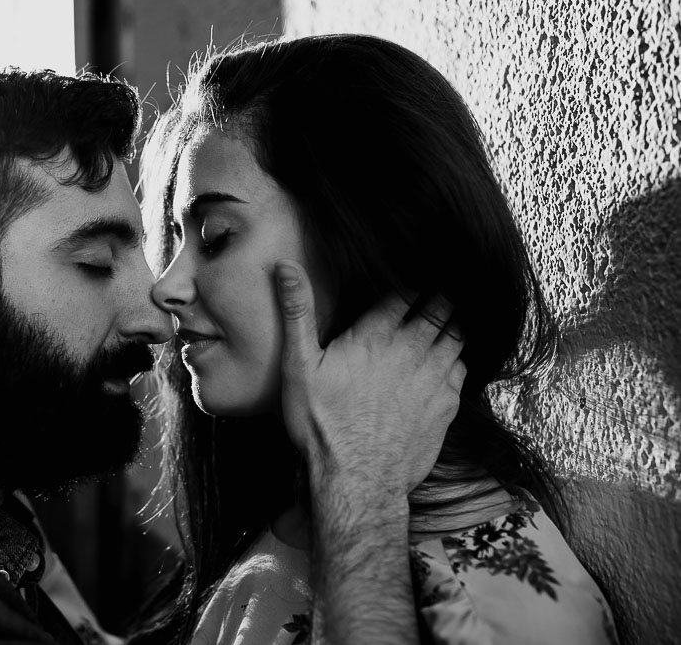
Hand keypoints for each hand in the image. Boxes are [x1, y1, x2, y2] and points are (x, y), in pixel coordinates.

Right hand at [274, 260, 464, 503]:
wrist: (356, 480)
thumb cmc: (322, 424)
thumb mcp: (298, 366)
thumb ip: (296, 313)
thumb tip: (285, 266)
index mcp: (375, 335)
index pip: (404, 293)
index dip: (409, 284)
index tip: (410, 278)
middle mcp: (411, 350)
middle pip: (439, 309)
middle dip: (438, 297)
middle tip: (436, 292)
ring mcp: (433, 377)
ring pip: (456, 336)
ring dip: (452, 324)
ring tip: (447, 318)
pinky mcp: (446, 405)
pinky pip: (462, 369)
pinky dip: (458, 358)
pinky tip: (449, 360)